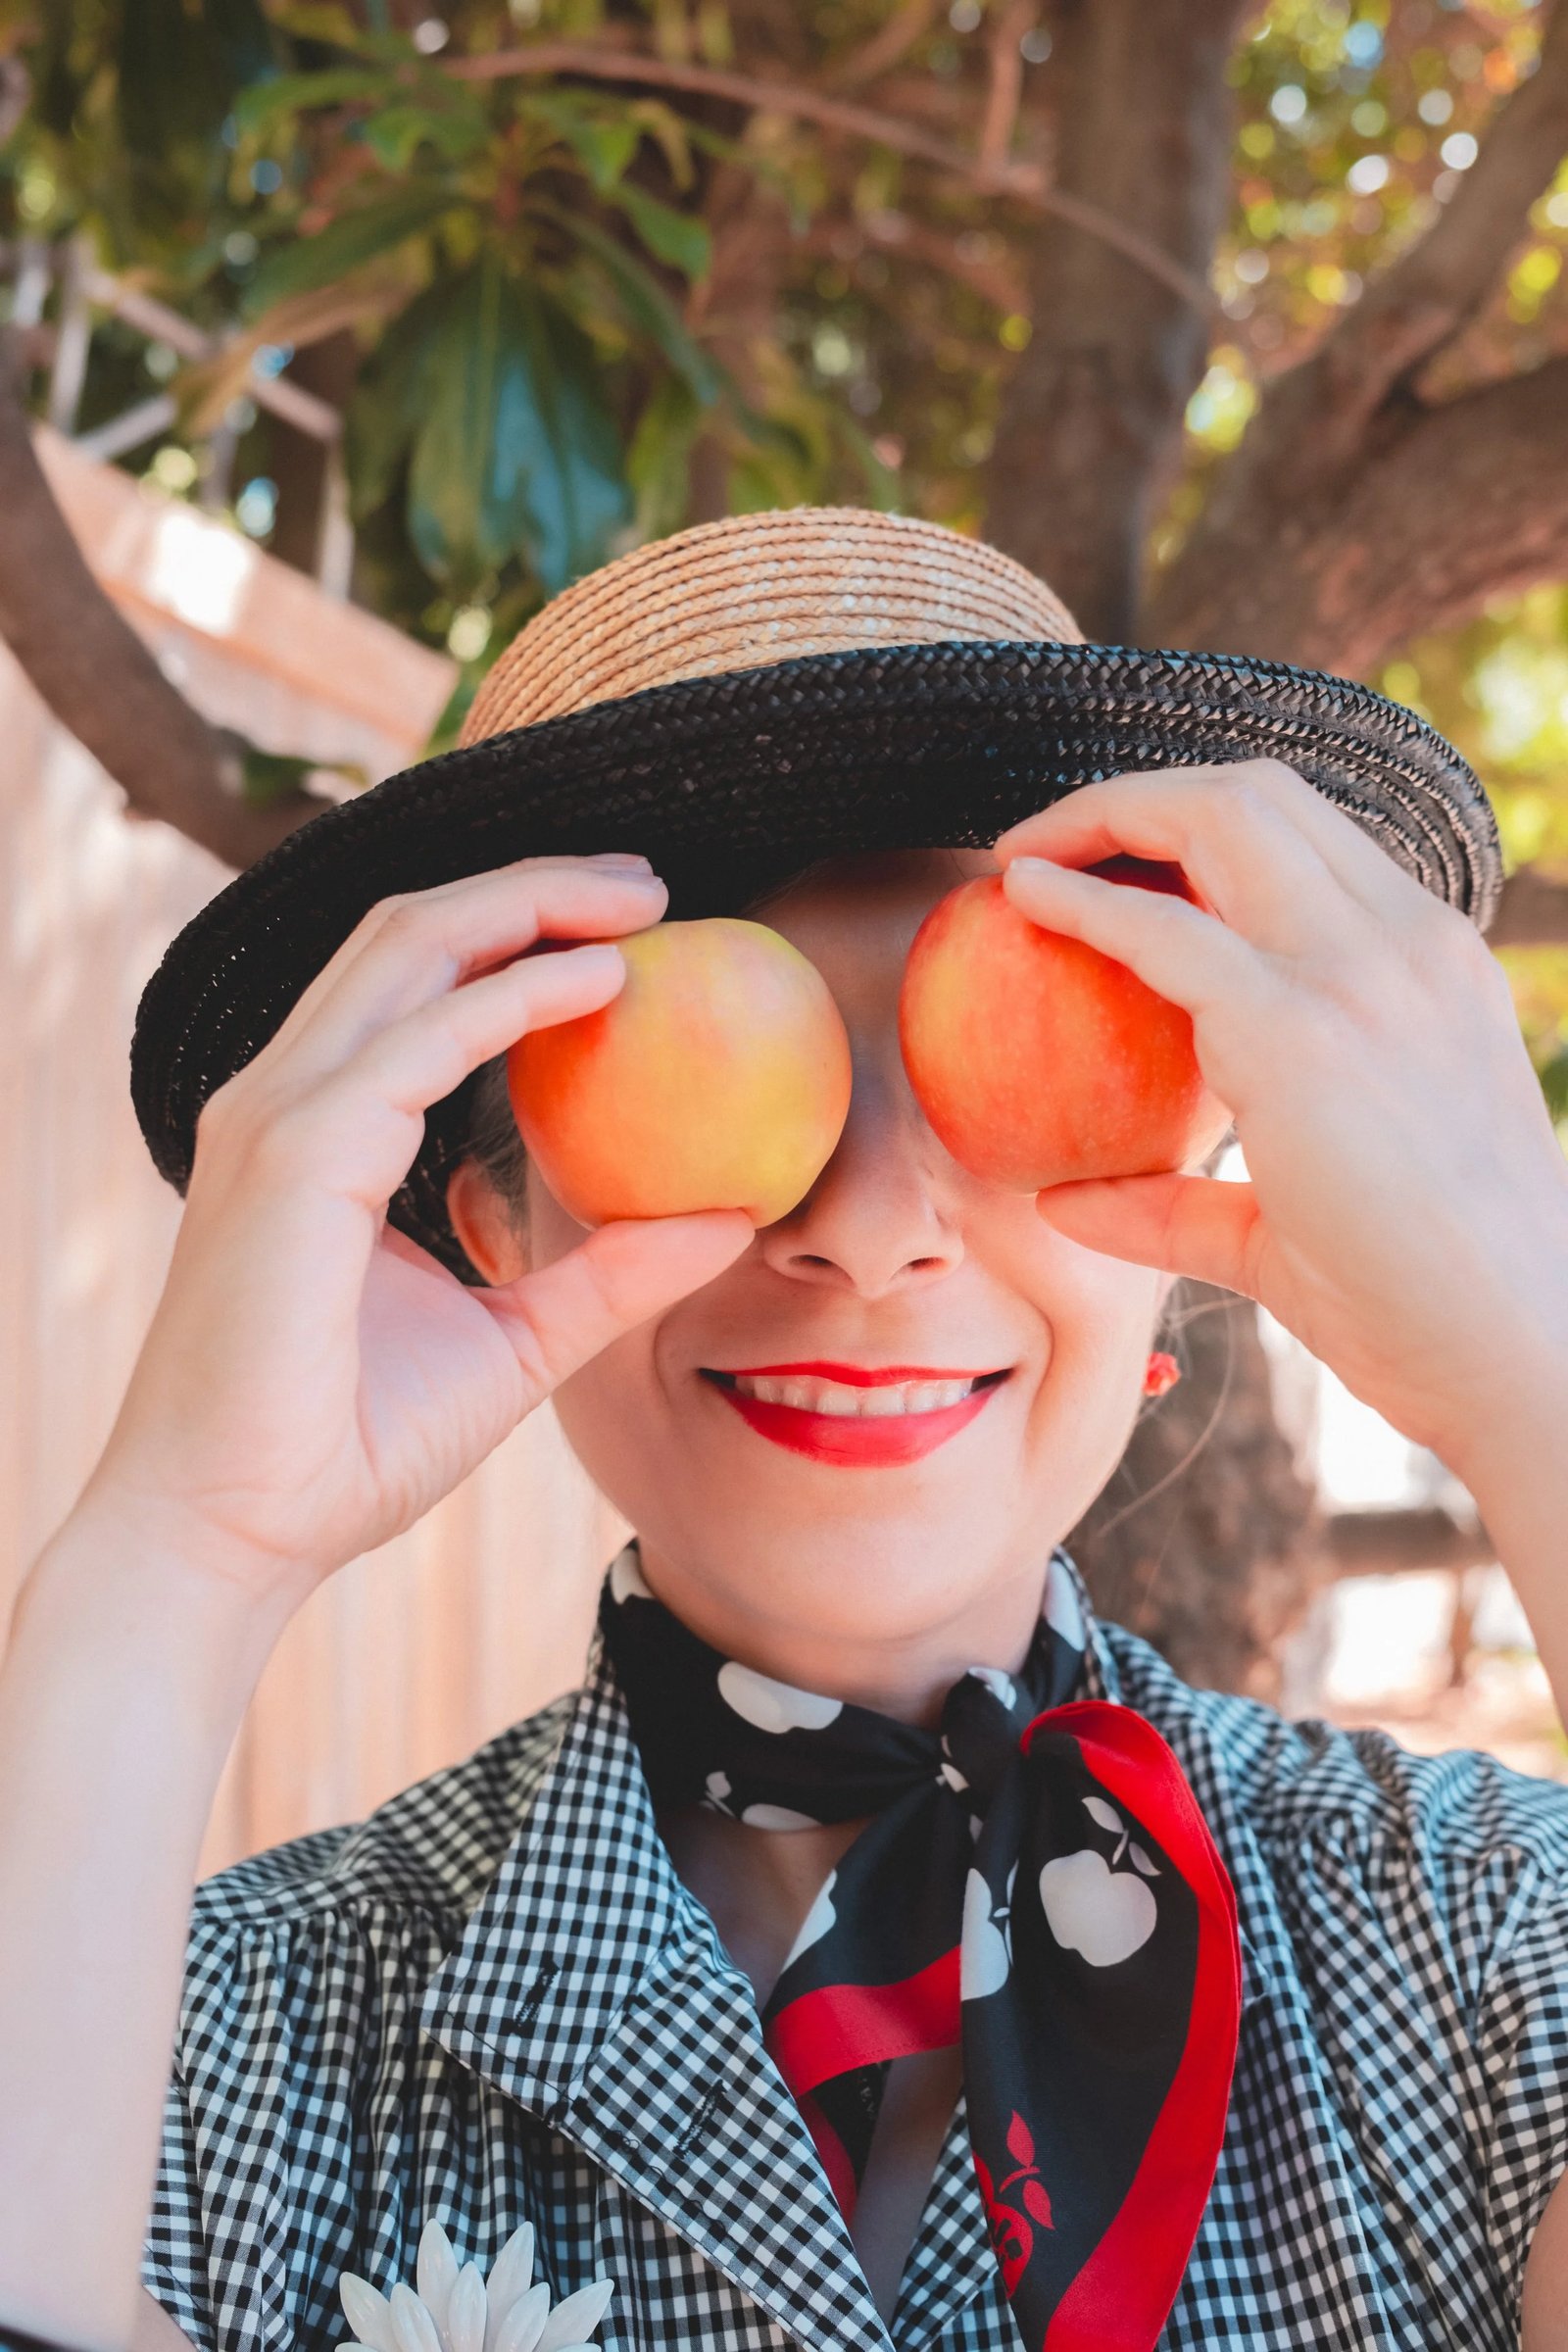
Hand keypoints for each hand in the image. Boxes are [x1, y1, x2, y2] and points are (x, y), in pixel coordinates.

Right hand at [87, 854, 751, 1602]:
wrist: (232, 1532)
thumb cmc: (347, 1446)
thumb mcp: (515, 1341)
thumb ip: (608, 1274)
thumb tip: (732, 1220)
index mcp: (316, 1127)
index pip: (414, 982)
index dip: (514, 930)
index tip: (631, 928)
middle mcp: (285, 1097)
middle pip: (411, 931)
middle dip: (533, 886)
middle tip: (653, 885)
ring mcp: (279, 1114)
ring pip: (408, 945)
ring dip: (530, 905)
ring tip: (644, 903)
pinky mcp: (294, 1151)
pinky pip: (423, 1039)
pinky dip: (518, 995)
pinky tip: (604, 985)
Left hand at [994, 760, 1567, 1468]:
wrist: (1523, 1359)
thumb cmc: (1424, 1309)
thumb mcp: (1290, 1230)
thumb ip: (1180, 1203)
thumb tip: (1060, 1199)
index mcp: (1430, 964)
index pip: (1305, 838)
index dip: (1192, 824)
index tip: (1110, 865)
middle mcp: (1407, 942)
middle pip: (1256, 793)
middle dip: (1134, 794)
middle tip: (1044, 845)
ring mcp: (1362, 973)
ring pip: (1217, 814)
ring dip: (1102, 814)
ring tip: (1020, 857)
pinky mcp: (1300, 1030)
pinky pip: (1163, 929)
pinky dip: (1080, 900)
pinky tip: (1018, 898)